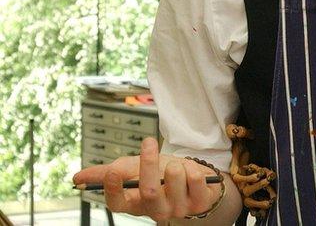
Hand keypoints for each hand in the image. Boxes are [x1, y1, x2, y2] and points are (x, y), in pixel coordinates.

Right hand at [72, 137, 222, 221]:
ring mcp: (178, 210)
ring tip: (176, 165)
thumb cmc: (161, 173)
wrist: (193, 177)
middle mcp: (155, 211)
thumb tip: (78, 178)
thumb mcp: (135, 168)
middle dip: (149, 163)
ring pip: (174, 181)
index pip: (117, 204)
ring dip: (175, 165)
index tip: (112, 171)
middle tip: (149, 143)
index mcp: (135, 203)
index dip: (113, 190)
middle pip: (149, 191)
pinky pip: (196, 180)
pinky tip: (191, 171)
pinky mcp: (199, 203)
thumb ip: (108, 172)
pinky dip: (193, 169)